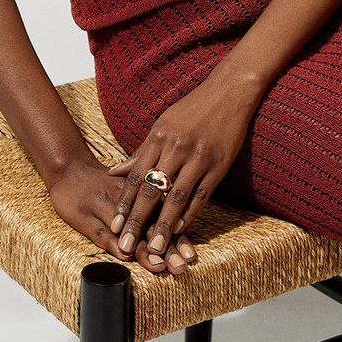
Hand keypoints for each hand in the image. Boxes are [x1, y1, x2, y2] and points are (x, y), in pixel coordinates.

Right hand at [47, 153, 196, 275]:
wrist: (69, 168)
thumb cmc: (103, 182)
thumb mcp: (129, 187)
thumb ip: (151, 202)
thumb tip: (179, 222)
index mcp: (138, 191)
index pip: (162, 215)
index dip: (178, 236)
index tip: (192, 256)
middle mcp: (125, 199)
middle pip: (148, 224)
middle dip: (167, 248)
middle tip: (182, 266)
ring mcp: (104, 207)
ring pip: (128, 230)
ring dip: (144, 249)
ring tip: (160, 266)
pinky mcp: (84, 216)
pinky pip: (100, 231)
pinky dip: (113, 244)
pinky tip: (124, 256)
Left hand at [106, 71, 255, 264]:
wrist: (228, 92)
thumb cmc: (192, 109)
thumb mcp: (162, 124)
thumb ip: (140, 151)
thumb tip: (113, 172)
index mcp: (159, 136)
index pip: (136, 176)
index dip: (124, 203)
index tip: (113, 227)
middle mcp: (176, 148)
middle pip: (152, 190)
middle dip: (136, 221)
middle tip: (124, 246)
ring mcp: (198, 157)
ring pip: (176, 197)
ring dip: (163, 225)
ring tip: (153, 249)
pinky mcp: (218, 165)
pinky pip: (201, 195)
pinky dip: (190, 214)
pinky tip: (179, 230)